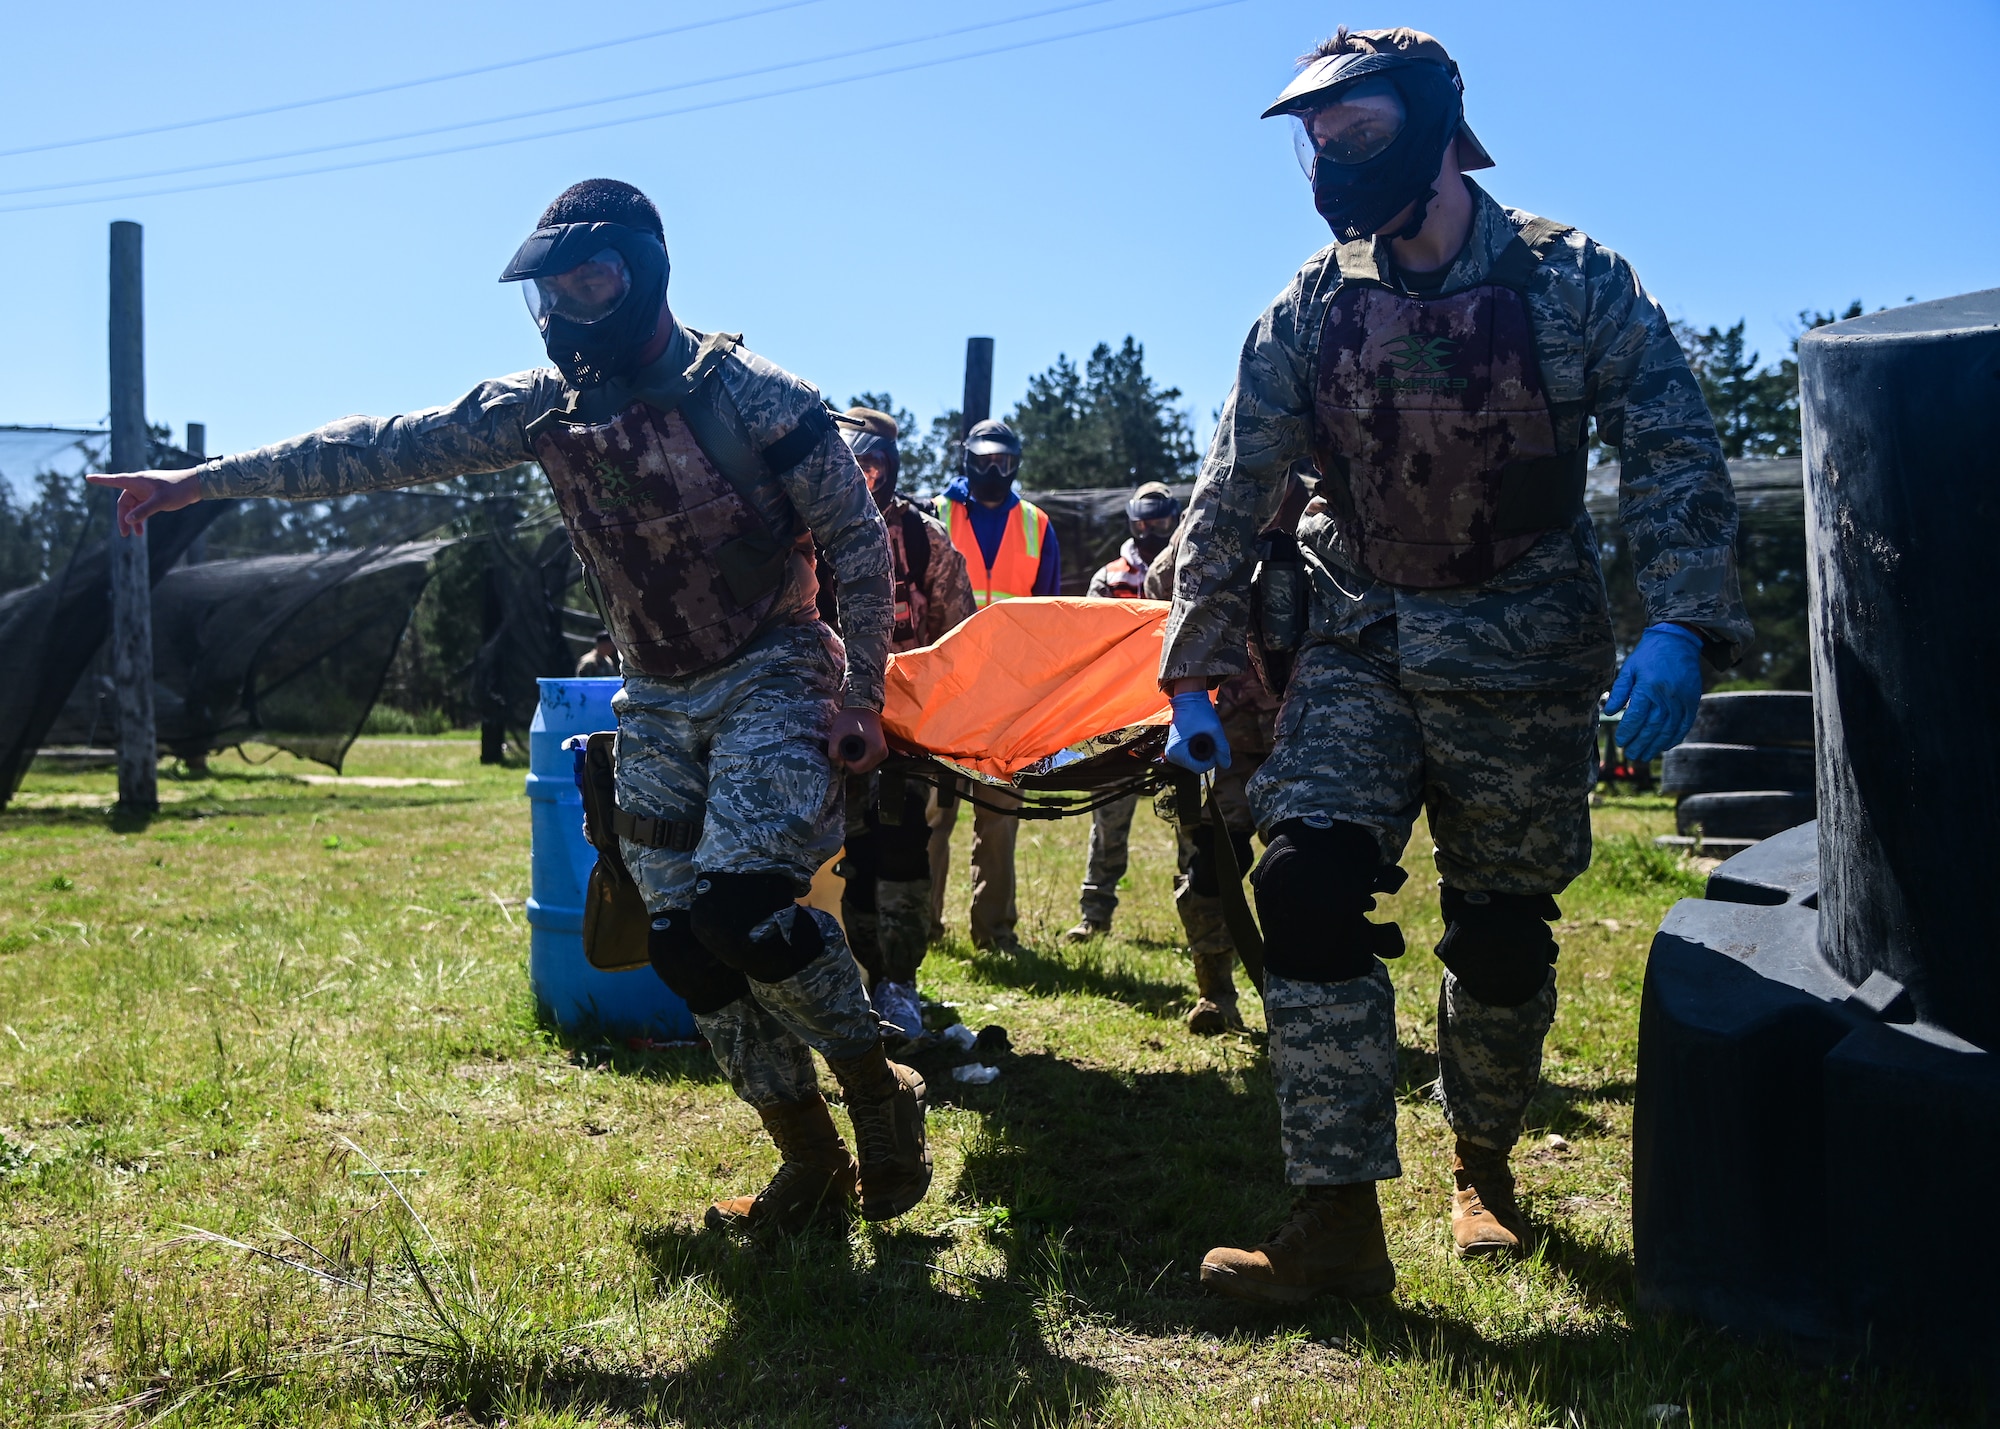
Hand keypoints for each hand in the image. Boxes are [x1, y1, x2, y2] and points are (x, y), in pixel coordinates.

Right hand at [85, 470, 202, 536]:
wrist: (195, 486)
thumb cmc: (178, 489)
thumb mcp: (160, 502)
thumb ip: (144, 511)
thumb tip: (128, 520)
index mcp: (137, 481)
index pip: (115, 480)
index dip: (101, 480)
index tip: (87, 478)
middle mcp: (139, 485)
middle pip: (124, 502)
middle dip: (123, 518)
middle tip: (124, 534)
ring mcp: (146, 491)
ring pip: (133, 507)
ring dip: (133, 520)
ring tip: (136, 535)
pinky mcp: (153, 497)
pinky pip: (141, 508)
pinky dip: (140, 518)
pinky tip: (141, 530)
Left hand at [828, 706, 886, 772]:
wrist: (864, 705)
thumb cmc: (851, 717)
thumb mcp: (838, 732)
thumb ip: (833, 749)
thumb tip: (837, 764)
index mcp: (875, 750)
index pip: (858, 768)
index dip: (846, 763)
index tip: (841, 752)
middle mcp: (883, 753)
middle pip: (864, 768)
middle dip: (852, 763)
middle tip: (844, 751)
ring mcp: (884, 752)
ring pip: (867, 765)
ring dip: (857, 762)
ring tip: (849, 749)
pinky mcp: (883, 750)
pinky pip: (871, 760)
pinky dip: (863, 758)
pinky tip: (855, 751)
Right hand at [1164, 689, 1230, 773]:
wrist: (1188, 699)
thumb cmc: (1199, 712)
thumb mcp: (1214, 730)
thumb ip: (1222, 748)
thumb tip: (1226, 765)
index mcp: (1176, 752)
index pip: (1199, 768)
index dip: (1212, 760)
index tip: (1216, 747)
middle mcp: (1171, 754)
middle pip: (1196, 766)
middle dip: (1208, 756)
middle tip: (1211, 739)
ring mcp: (1171, 752)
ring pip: (1194, 762)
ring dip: (1203, 753)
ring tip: (1205, 737)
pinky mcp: (1174, 749)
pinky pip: (1190, 756)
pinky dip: (1198, 750)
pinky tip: (1201, 738)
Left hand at [1606, 623, 1703, 763]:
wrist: (1677, 641)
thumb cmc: (1649, 654)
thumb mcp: (1629, 668)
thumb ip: (1619, 691)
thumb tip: (1608, 713)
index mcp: (1648, 688)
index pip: (1635, 718)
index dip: (1627, 732)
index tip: (1620, 741)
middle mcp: (1666, 697)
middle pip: (1652, 728)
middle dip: (1640, 743)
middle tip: (1631, 754)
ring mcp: (1681, 700)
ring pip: (1668, 729)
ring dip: (1655, 745)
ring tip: (1644, 755)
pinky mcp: (1692, 701)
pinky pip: (1685, 724)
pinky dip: (1675, 737)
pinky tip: (1665, 746)